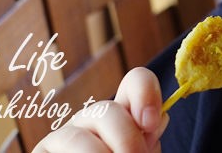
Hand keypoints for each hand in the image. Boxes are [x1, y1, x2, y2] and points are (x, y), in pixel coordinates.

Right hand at [33, 68, 167, 151]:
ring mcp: (63, 137)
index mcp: (123, 115)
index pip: (136, 81)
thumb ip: (146, 142)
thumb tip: (158, 118)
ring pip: (77, 136)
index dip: (146, 93)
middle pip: (106, 109)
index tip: (152, 123)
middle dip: (126, 138)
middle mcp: (91, 120)